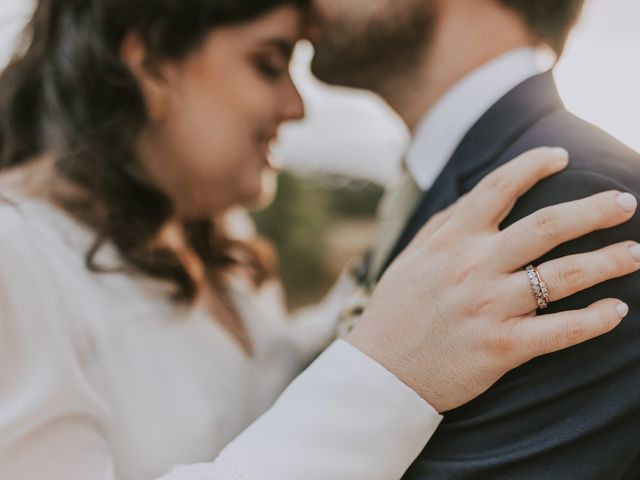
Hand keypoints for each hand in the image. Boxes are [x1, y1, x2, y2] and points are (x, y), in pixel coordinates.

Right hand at [348, 147, 639, 411]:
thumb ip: (444, 225)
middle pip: (546, 227)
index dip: (532, 165)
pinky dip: (594, 320)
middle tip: (626, 202)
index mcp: (450, 241)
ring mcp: (489, 308)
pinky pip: (560, 331)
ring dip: (607, 261)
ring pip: (562, 276)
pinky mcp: (501, 348)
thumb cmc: (395, 312)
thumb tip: (479, 198)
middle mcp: (473, 268)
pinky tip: (616, 311)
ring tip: (635, 253)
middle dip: (594, 210)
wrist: (380, 374)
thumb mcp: (410, 259)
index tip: (560, 156)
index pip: (497, 189)